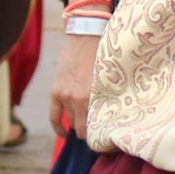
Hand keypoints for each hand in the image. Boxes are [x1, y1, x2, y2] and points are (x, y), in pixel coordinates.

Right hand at [52, 0, 102, 141]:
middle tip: (102, 137)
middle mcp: (76, 98)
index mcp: (92, 96)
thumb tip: (120, 113)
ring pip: (70, 121)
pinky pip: (54, 115)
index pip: (96, 127)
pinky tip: (65, 134)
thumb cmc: (106, 53)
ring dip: (78, 127)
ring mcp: (64, 95)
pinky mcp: (56, 90)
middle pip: (83, 127)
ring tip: (87, 132)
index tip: (110, 140)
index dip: (102, 136)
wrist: (86, 33)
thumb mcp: (113, 77)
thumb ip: (112, 96)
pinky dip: (59, 126)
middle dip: (92, 133)